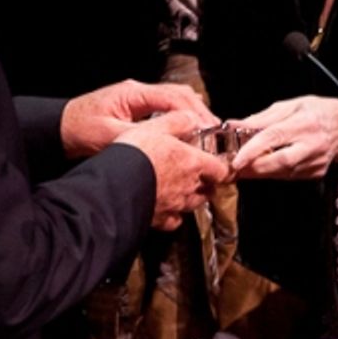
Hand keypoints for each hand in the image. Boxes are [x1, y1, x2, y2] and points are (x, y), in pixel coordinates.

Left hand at [61, 79, 217, 158]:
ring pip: (176, 100)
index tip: (209, 129)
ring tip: (208, 135)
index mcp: (133, 93)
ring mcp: (139, 98)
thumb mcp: (106, 137)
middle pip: (180, 95)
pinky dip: (181, 118)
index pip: (174, 97)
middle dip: (200, 112)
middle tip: (216, 133)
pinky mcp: (137, 109)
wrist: (59, 128)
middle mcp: (139, 92)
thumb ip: (137, 138)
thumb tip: (164, 142)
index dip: (195, 113)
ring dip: (193, 115)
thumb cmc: (78, 129)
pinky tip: (189, 135)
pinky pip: (166, 108)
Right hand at [115, 110, 230, 229]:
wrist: (117, 184)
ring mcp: (175, 204)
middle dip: (207, 183)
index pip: (220, 169)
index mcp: (192, 162)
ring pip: (193, 205)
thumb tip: (191, 118)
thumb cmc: (136, 154)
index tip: (218, 165)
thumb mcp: (157, 126)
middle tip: (202, 177)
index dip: (221, 167)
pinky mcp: (160, 218)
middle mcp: (188, 186)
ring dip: (193, 198)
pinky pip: (174, 221)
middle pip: (208, 189)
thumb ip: (178, 121)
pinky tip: (168, 209)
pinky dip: (174, 216)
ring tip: (185, 191)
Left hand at [229, 95, 337, 179]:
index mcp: (304, 123)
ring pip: (282, 172)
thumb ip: (261, 118)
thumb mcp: (290, 106)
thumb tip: (234, 124)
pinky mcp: (315, 172)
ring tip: (243, 169)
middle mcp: (311, 144)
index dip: (253, 150)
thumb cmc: (317, 112)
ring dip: (259, 172)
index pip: (274, 137)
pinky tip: (262, 168)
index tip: (236, 159)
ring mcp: (315, 161)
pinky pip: (288, 175)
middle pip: (279, 162)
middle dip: (254, 168)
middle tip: (234, 169)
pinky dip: (272, 173)